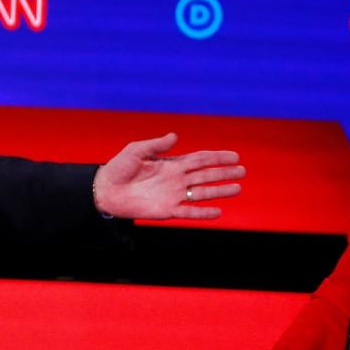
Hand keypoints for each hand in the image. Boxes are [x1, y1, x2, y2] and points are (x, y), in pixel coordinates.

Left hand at [92, 133, 242, 219]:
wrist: (105, 190)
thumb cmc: (118, 168)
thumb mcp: (137, 150)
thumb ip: (156, 145)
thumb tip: (175, 136)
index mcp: (172, 164)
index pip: (200, 159)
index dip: (218, 157)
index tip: (235, 156)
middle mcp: (177, 180)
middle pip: (206, 176)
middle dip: (225, 173)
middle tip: (243, 172)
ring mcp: (173, 195)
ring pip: (202, 193)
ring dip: (220, 191)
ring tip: (237, 189)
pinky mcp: (166, 211)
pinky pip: (188, 212)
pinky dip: (203, 213)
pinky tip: (218, 212)